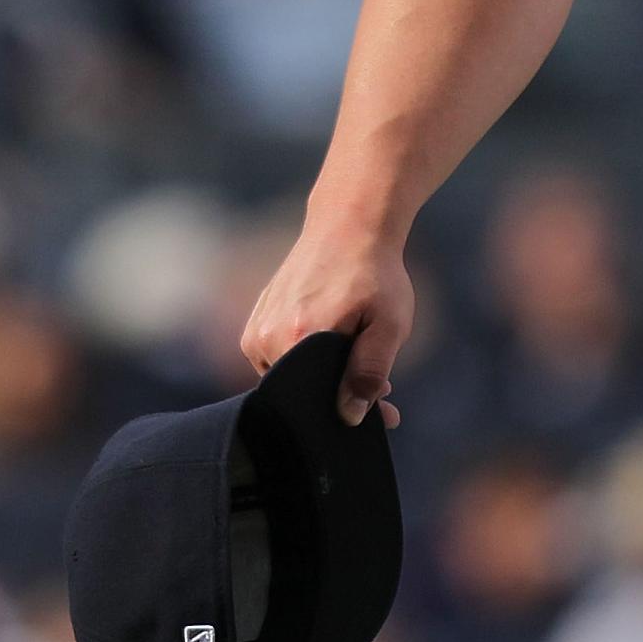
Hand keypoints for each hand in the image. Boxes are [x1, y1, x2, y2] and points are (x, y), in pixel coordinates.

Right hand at [240, 218, 412, 427]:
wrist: (347, 226)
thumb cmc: (374, 274)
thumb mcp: (388, 324)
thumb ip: (370, 371)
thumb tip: (350, 415)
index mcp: (298, 339)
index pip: (316, 403)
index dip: (352, 411)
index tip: (385, 409)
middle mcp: (267, 338)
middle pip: (303, 393)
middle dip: (341, 395)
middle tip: (379, 382)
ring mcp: (256, 331)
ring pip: (291, 380)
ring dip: (323, 377)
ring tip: (354, 347)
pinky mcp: (254, 325)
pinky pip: (279, 363)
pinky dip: (306, 361)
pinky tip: (329, 335)